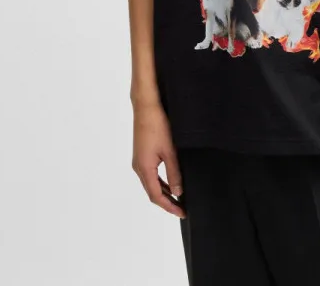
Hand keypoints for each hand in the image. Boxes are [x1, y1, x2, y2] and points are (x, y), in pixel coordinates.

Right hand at [132, 101, 185, 218]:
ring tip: (178, 199)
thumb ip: (174, 172)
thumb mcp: (170, 151)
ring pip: (151, 183)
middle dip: (167, 202)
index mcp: (144, 168)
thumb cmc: (157, 125)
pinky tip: (170, 182)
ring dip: (164, 192)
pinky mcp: (141, 155)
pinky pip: (150, 174)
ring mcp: (138, 161)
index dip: (169, 206)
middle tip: (182, 209)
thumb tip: (177, 192)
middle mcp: (138, 167)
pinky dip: (160, 182)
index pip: (156, 196)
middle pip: (152, 192)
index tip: (182, 212)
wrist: (146, 106)